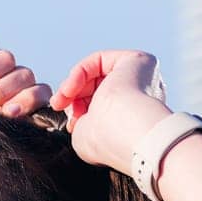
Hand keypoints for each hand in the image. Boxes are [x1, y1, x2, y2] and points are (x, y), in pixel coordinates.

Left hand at [49, 50, 174, 171]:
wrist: (125, 131)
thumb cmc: (106, 141)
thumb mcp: (85, 134)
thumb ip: (80, 121)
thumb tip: (73, 113)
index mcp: (133, 118)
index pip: (100, 107)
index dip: (78, 112)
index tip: (69, 124)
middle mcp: (141, 97)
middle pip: (97, 88)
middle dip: (72, 98)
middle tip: (59, 107)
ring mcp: (142, 77)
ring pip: (96, 74)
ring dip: (71, 86)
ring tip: (60, 101)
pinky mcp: (137, 60)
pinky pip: (99, 60)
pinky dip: (80, 72)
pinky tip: (69, 89)